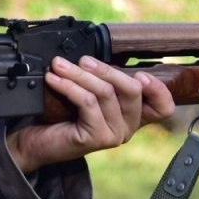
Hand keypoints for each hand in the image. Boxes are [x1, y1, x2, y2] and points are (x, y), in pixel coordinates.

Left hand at [6, 57, 174, 173]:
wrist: (35, 142)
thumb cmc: (60, 116)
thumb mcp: (88, 94)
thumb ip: (102, 81)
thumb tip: (98, 56)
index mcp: (132, 116)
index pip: (163, 107)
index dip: (158, 89)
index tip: (141, 74)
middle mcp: (128, 128)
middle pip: (132, 90)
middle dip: (106, 70)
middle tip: (83, 60)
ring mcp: (114, 135)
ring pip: (105, 93)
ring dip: (80, 74)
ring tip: (59, 65)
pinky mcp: (97, 138)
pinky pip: (88, 103)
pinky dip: (69, 86)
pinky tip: (54, 79)